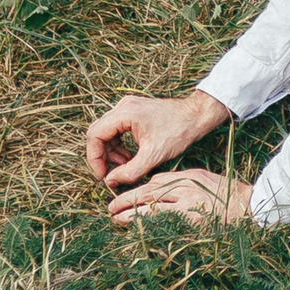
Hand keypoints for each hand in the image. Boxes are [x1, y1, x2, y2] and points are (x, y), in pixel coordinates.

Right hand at [84, 91, 230, 192]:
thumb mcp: (153, 156)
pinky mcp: (133, 112)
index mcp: (124, 113)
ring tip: (126, 166)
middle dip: (102, 156)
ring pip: (106, 133)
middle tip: (112, 173)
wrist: (196, 116)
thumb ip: (130, 172)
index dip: (94, 158)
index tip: (101, 175)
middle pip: (98, 133)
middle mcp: (122, 107)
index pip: (95, 135)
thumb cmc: (178, 132)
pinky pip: (116, 130)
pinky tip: (130, 157)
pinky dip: (119, 146)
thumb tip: (110, 182)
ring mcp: (127, 108)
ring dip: (112, 152)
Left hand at [107, 168, 252, 224]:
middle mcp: (184, 191)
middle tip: (110, 208)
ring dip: (131, 216)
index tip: (123, 197)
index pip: (154, 183)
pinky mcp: (191, 224)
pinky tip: (137, 230)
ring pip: (151, 211)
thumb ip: (179, 180)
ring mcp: (187, 208)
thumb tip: (157, 184)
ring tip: (116, 219)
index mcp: (186, 178)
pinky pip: (164, 226)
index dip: (135, 191)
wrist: (249, 208)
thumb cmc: (227, 193)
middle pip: (147, 195)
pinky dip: (148, 228)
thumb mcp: (202, 177)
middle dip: (126, 201)